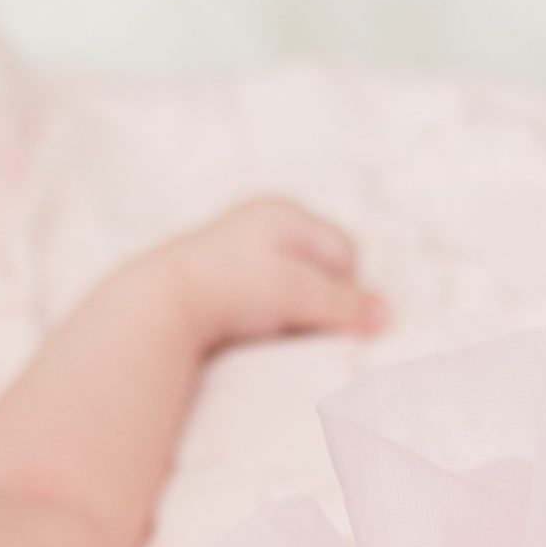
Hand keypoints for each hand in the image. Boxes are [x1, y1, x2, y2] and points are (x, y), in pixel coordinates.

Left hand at [154, 196, 388, 348]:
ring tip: (276, 333)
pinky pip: (255, 298)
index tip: (333, 321)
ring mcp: (231, 250)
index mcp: (283, 212)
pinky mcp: (210, 281)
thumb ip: (346, 304)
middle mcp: (257, 223)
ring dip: (290, 310)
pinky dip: (261, 316)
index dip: (346, 289)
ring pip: (285, 285)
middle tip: (305, 328)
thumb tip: (389, 316)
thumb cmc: (232, 290)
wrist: (156, 306)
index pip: (343, 251)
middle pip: (314, 267)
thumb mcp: (299, 294)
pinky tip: (248, 334)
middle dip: (319, 298)